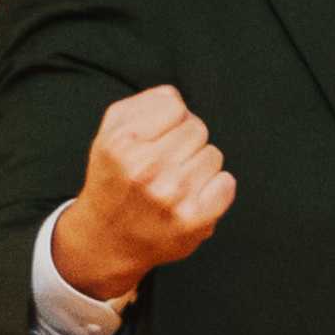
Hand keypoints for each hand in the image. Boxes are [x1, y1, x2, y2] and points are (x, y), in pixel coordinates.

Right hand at [66, 84, 236, 301]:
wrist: (107, 238)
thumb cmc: (115, 179)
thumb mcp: (110, 134)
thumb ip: (143, 104)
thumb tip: (176, 96)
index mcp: (121, 142)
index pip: (175, 106)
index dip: (169, 120)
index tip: (155, 139)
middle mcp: (145, 168)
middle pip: (197, 129)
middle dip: (184, 143)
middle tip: (163, 165)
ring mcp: (172, 195)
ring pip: (213, 155)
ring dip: (199, 167)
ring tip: (173, 183)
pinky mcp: (194, 220)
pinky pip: (227, 183)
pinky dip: (216, 189)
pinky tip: (191, 198)